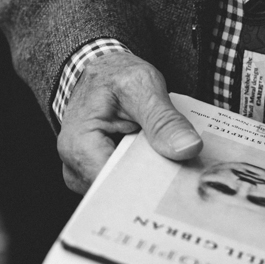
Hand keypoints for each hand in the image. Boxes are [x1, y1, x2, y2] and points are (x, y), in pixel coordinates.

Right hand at [56, 51, 201, 192]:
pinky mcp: (98, 173)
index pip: (116, 186)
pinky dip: (145, 172)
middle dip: (154, 184)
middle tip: (185, 170)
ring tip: (172, 160)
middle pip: (121, 192)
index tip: (180, 182)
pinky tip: (161, 160)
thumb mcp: (142, 86)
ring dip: (151, 178)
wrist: (102, 71)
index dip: (148, 187)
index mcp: (79, 147)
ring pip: (125, 191)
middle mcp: (76, 167)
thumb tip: (188, 148)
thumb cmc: (113, 75)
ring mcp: (85, 174)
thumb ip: (163, 120)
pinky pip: (125, 182)